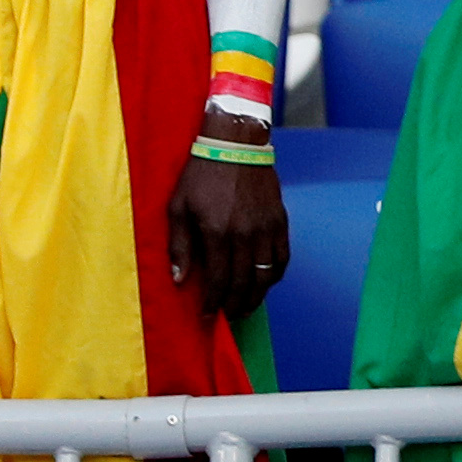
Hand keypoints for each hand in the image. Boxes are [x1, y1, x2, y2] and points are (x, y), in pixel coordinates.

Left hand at [166, 149, 289, 319]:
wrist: (236, 145)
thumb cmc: (200, 175)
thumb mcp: (178, 207)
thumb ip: (179, 245)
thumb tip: (179, 279)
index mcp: (217, 232)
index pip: (218, 280)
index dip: (212, 303)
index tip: (206, 315)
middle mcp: (245, 235)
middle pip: (244, 284)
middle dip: (234, 305)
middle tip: (227, 317)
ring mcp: (266, 229)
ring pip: (266, 276)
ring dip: (256, 297)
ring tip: (245, 307)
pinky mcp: (280, 222)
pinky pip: (282, 258)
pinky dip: (274, 276)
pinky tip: (264, 284)